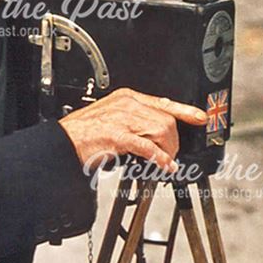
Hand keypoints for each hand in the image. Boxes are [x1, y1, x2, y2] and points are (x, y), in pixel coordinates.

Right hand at [59, 87, 206, 172]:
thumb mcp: (112, 118)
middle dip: (174, 141)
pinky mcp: (117, 135)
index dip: (185, 110)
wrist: (63, 142)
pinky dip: (159, 157)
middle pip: (166, 119)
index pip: (163, 102)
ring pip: (161, 130)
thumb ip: (134, 122)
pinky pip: (147, 145)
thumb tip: (154, 137)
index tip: (199, 117)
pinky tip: (163, 164)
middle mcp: (127, 104)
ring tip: (164, 161)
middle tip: (171, 155)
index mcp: (127, 97)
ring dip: (167, 150)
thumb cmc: (83, 134)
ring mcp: (122, 118)